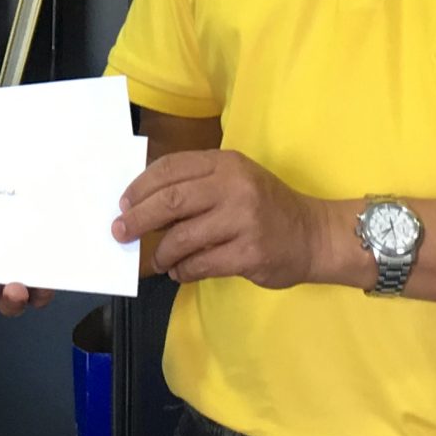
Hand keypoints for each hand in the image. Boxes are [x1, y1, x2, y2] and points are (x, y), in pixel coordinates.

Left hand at [113, 149, 330, 286]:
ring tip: (159, 260)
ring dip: (163, 252)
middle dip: (138, 218)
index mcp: (226, 164)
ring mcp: (244, 220)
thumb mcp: (235, 181)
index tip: (123, 203)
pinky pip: (201, 264)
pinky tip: (180, 272)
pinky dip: (183, 270)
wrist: (315, 235)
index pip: (171, 168)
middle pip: (171, 200)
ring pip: (183, 237)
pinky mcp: (249, 252)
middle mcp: (234, 186)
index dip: (140, 186)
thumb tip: (143, 201)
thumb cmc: (267, 208)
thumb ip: (197, 185)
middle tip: (120, 232)